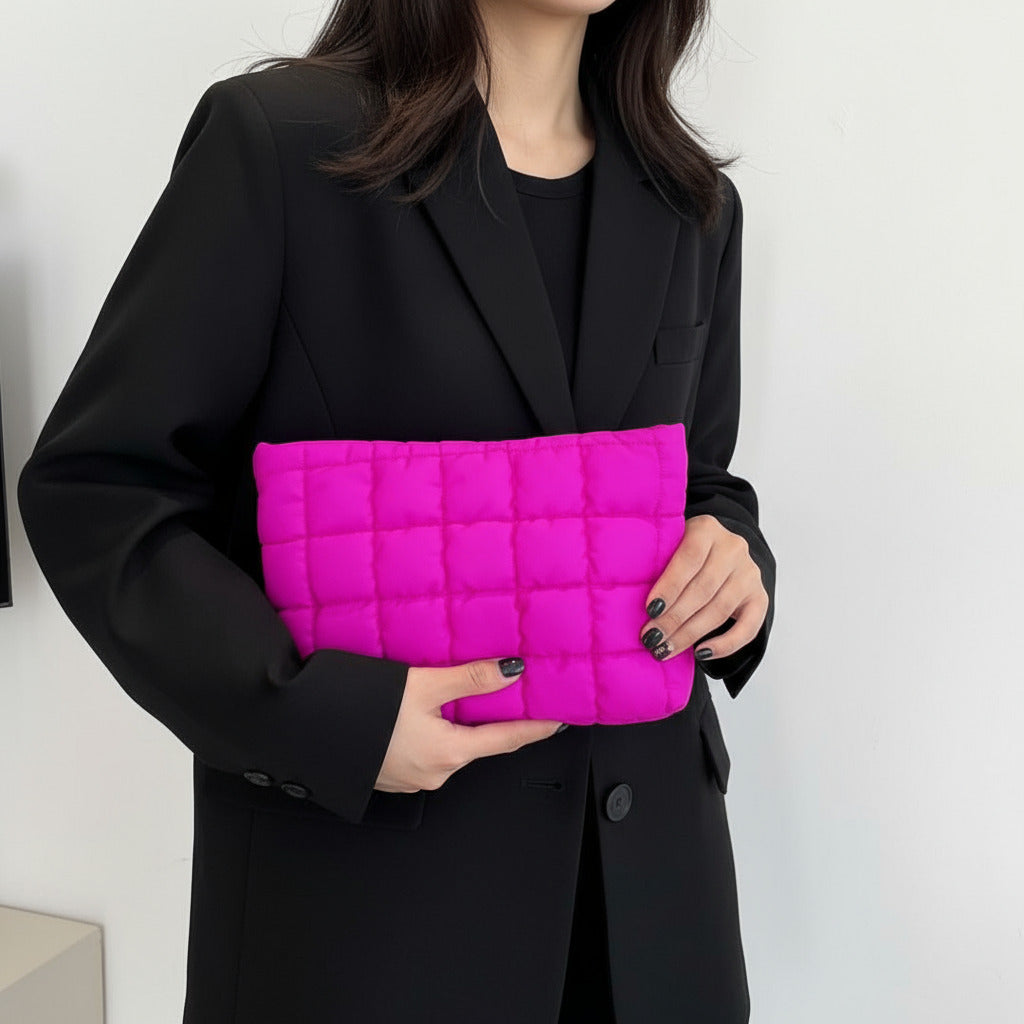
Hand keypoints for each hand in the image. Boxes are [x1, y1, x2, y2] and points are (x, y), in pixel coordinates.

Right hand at [374, 658, 563, 793]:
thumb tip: (512, 672)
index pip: (508, 739)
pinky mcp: (391, 775)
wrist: (302, 729)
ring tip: (461, 693)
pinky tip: (423, 711)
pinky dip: (434, 731)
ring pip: (450, 746)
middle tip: (509, 693)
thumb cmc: (358, 709)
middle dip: (493, 718)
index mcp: (448, 753)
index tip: (560, 719)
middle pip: (478, 742)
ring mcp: (411, 779)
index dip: (536, 727)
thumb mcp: (421, 685)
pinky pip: (425, 751)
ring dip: (458, 723)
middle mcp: (434, 773)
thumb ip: (469, 678)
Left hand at [638, 514, 768, 663]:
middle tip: (650, 637)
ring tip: (664, 649)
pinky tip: (700, 653)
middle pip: (703, 588)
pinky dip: (725, 645)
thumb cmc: (680, 553)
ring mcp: (749, 573)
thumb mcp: (669, 544)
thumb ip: (656, 561)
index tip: (649, 609)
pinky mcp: (760, 597)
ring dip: (690, 634)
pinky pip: (748, 627)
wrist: (719, 551)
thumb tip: (624, 596)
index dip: (670, 585)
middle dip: (674, 617)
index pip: (690, 558)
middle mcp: (733, 548)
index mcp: (707, 529)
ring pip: (719, 609)